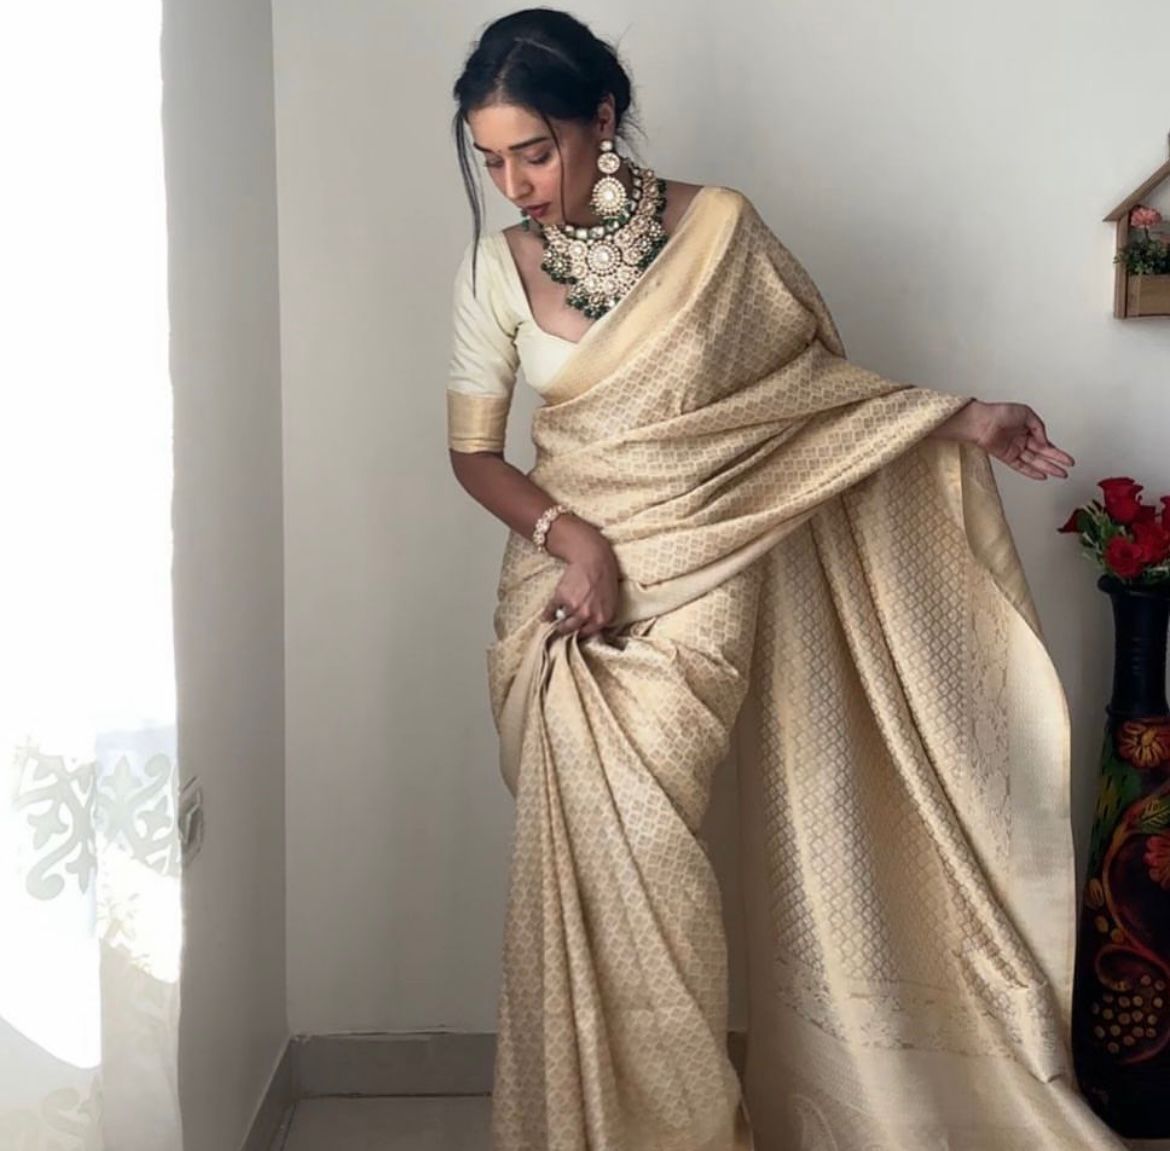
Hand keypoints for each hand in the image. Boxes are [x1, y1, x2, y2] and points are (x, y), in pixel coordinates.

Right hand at [539, 515, 619, 637]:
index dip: (580, 632)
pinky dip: (546, 614)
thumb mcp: (611, 600)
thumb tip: (593, 624)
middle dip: (566, 630)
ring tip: (553, 622)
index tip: (575, 632)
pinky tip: (545, 616)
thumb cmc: (605, 577)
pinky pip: (551, 610)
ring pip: (562, 622)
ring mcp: (574, 608)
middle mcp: (588, 616)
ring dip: (557, 622)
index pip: (588, 634)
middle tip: (561, 630)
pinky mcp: (561, 598)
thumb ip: (602, 614)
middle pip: (572, 630)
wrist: (594, 558)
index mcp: (603, 618)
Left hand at [969, 401, 1075, 480]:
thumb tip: (1045, 442)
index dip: (1057, 452)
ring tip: (1060, 474)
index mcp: (1027, 429)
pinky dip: (1031, 472)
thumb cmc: (999, 412)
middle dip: (1056, 462)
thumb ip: (1039, 427)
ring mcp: (1014, 449)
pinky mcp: (1006, 457)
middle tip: (1067, 469)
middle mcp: (1021, 440)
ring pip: (1034, 462)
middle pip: (1042, 455)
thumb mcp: (1026, 413)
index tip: (1067, 459)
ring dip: (1047, 468)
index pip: (1045, 443)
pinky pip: (1020, 467)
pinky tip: (1041, 476)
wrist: (981, 421)